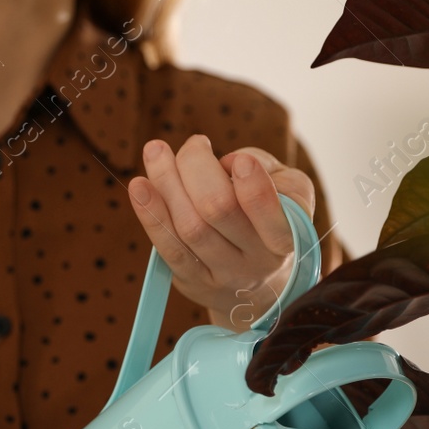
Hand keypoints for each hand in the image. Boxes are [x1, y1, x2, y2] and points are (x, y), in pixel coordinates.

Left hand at [127, 134, 314, 330]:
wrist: (262, 285)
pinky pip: (169, 248)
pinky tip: (139, 186)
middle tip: (196, 144)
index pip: (271, 218)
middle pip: (218, 210)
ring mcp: (224, 274)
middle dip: (197, 166)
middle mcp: (257, 261)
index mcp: (286, 237)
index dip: (255, 188)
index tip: (239, 159)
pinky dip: (151, 213)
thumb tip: (220, 162)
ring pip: (189, 226)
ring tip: (156, 150)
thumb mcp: (290, 192)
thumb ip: (267, 170)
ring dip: (166, 181)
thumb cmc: (271, 219)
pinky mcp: (194, 281)